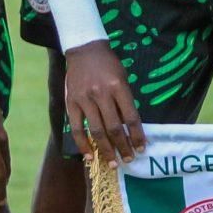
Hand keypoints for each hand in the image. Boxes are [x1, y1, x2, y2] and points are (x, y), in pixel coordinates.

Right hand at [62, 41, 145, 161]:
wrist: (84, 49)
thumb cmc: (109, 65)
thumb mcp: (123, 78)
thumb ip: (125, 101)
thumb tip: (130, 129)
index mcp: (118, 86)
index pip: (130, 117)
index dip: (137, 136)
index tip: (141, 149)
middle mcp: (101, 94)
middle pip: (114, 128)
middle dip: (123, 147)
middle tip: (128, 160)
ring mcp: (84, 99)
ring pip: (96, 131)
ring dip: (106, 150)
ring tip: (113, 163)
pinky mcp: (70, 103)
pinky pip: (76, 128)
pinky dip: (83, 144)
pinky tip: (90, 156)